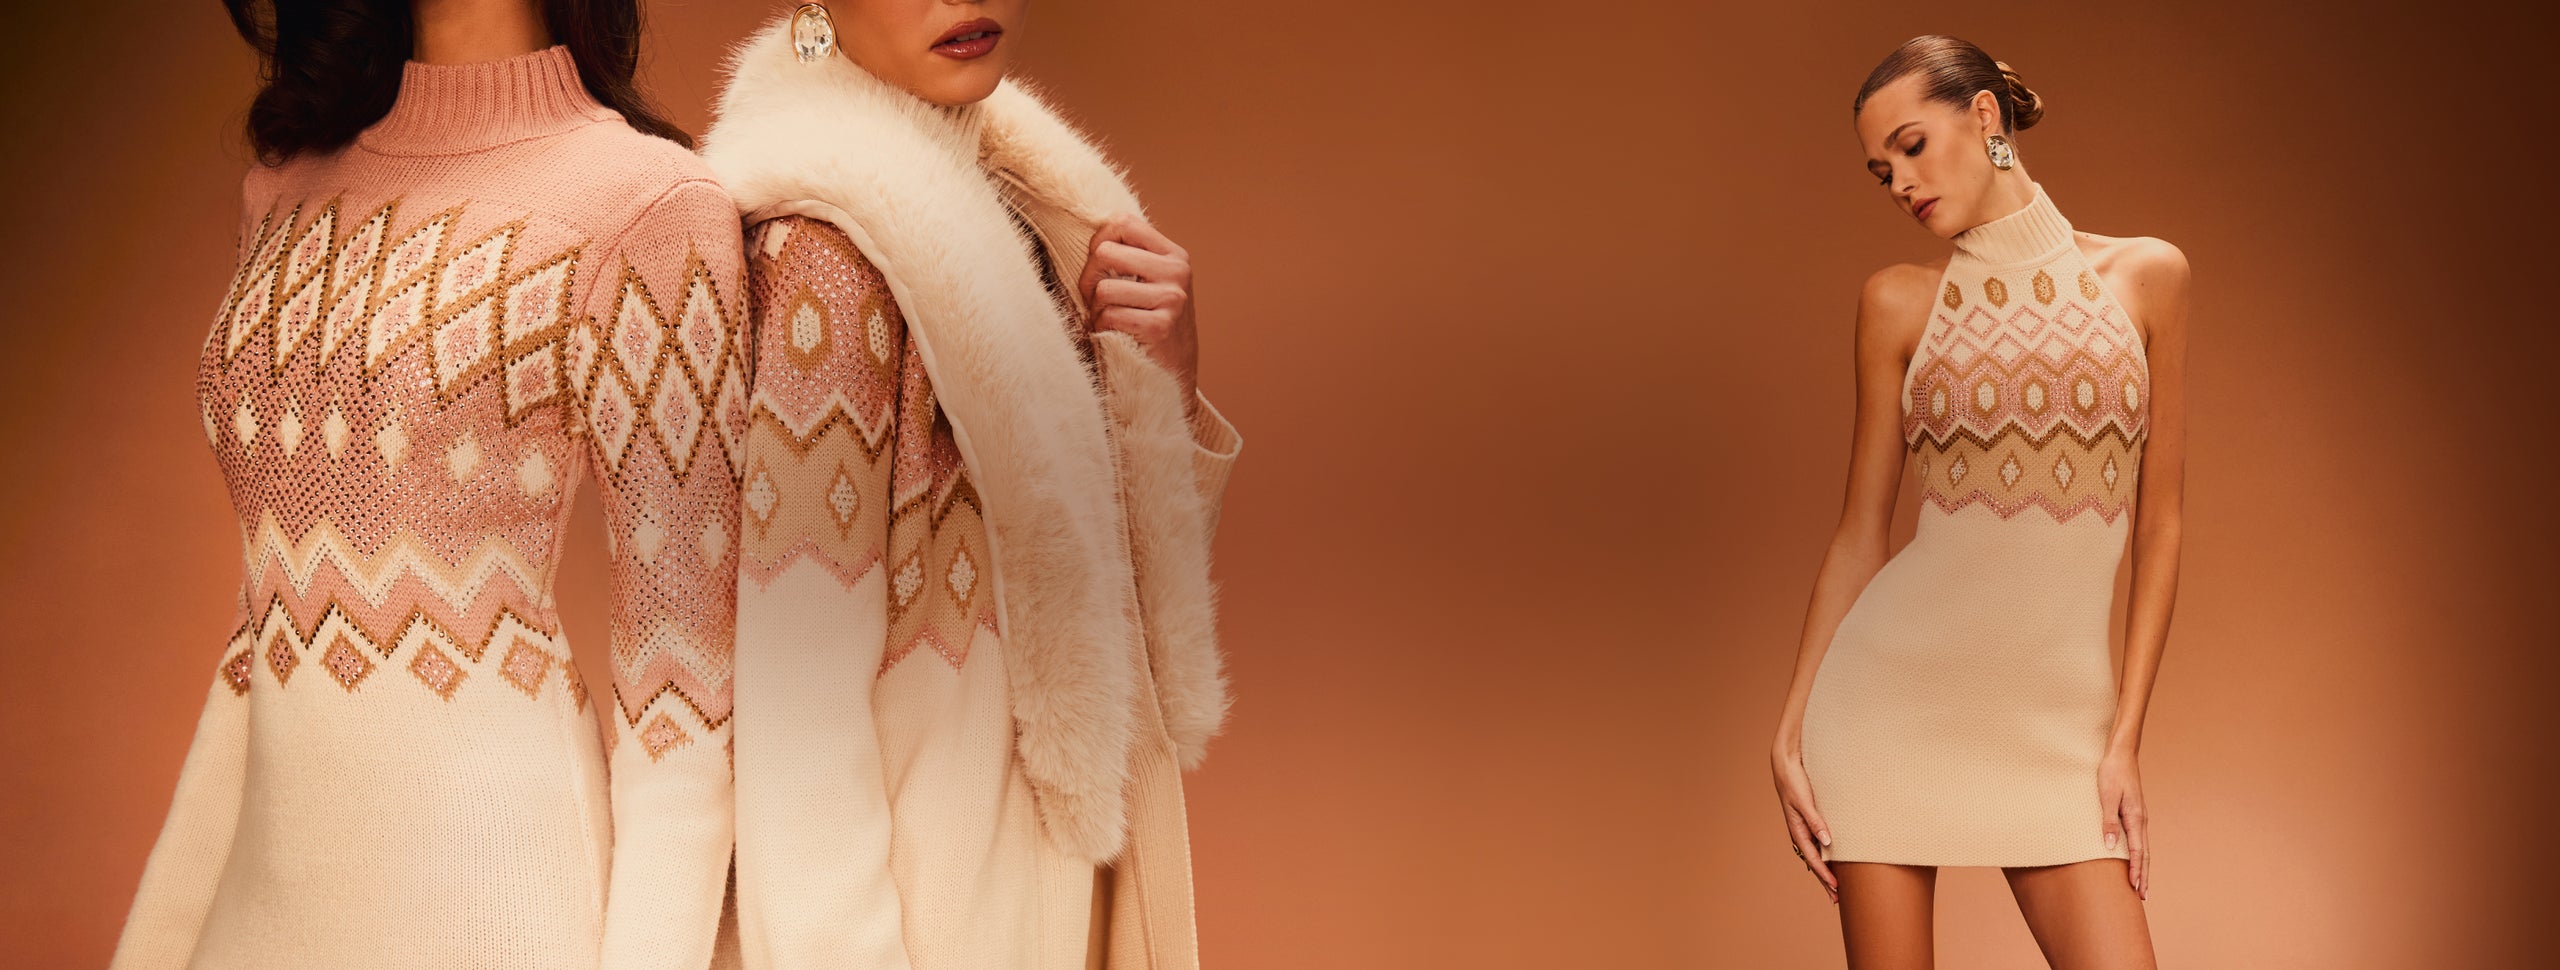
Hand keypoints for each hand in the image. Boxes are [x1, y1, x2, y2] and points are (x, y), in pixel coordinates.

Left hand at [1078, 214, 1198, 406]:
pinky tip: (1117, 336)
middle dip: (1090, 279)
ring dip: (1097, 311)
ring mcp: (1172, 299)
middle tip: (1097, 300)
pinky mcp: (1160, 326)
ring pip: (1103, 289)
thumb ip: (1129, 257)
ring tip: (1111, 321)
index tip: (1099, 265)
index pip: (1123, 222)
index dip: (1099, 240)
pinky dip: (1103, 330)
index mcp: (1173, 255)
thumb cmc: (1150, 325)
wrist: (1173, 374)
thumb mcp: (1148, 283)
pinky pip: (1109, 316)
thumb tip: (1094, 234)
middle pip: (1105, 253)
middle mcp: (1177, 272)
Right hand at [1771, 743, 1837, 902]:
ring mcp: (1805, 827)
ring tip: (1835, 886)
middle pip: (1814, 862)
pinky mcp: (1810, 819)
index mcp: (1797, 830)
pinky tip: (1833, 859)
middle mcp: (1801, 832)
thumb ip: (1816, 821)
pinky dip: (1826, 856)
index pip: (1813, 858)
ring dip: (1826, 870)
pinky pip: (1819, 843)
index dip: (1825, 875)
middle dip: (1824, 880)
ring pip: (1817, 854)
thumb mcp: (1804, 801)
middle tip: (1836, 899)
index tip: (1836, 888)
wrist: (1786, 764)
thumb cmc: (1793, 781)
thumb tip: (1827, 843)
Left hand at [2099, 749, 2149, 898]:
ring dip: (2142, 867)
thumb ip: (2108, 821)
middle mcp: (2141, 820)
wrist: (2121, 754)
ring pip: (2143, 848)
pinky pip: (2139, 839)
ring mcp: (2139, 816)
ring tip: (2141, 884)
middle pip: (2144, 854)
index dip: (2136, 871)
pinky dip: (2139, 854)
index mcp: (2135, 818)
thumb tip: (2109, 847)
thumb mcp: (2105, 796)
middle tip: (2143, 895)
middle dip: (2143, 875)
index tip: (2135, 888)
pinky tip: (2136, 859)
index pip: (2137, 852)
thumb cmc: (2111, 773)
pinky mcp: (2134, 812)